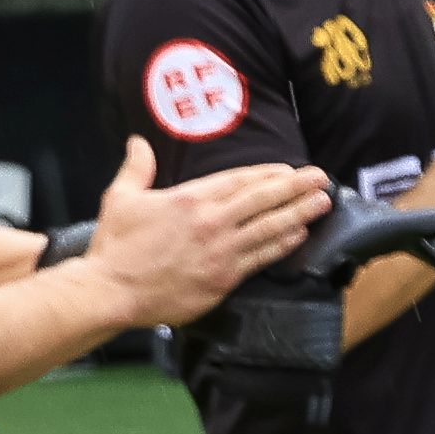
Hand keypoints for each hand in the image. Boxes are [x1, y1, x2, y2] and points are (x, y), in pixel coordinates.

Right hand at [47, 135, 330, 318]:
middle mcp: (211, 222)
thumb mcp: (120, 198)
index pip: (238, 181)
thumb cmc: (115, 246)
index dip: (267, 174)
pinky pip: (263, 258)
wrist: (111, 291)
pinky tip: (301, 235)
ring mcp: (222, 251)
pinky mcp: (226, 277)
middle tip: (321, 177)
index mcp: (189, 199)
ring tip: (323, 202)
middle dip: (296, 187)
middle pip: (262, 200)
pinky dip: (284, 245)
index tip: (288, 169)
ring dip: (300, 213)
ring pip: (270, 227)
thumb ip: (136, 168)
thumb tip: (138, 142)